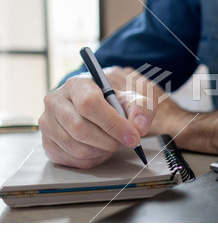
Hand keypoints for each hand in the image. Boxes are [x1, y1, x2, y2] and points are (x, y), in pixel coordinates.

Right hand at [39, 67, 155, 168]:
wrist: (105, 103)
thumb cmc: (118, 97)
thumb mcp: (135, 95)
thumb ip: (141, 108)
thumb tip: (139, 126)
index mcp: (77, 84)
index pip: (89, 104)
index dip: (113, 123)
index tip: (133, 136)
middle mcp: (56, 102)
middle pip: (81, 129)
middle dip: (110, 141)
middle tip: (128, 142)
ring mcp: (49, 123)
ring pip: (78, 148)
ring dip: (104, 151)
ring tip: (115, 142)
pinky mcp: (49, 143)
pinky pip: (74, 160)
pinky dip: (95, 158)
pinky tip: (103, 147)